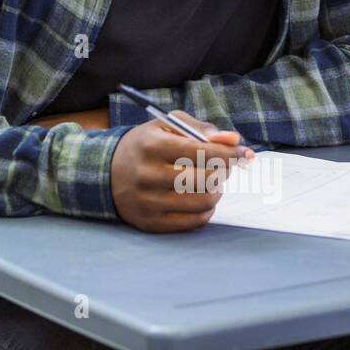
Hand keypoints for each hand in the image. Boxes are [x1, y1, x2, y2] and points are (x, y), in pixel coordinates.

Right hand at [110, 113, 252, 232]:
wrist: (105, 173)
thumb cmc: (145, 146)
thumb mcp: (166, 127)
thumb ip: (201, 129)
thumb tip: (233, 140)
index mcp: (151, 146)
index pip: (201, 151)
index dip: (229, 153)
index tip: (243, 153)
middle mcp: (147, 174)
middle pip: (205, 177)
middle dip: (223, 171)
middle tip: (222, 167)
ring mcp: (148, 201)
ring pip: (203, 201)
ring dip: (216, 191)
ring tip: (211, 182)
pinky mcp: (151, 223)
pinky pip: (194, 221)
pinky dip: (207, 210)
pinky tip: (201, 198)